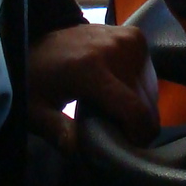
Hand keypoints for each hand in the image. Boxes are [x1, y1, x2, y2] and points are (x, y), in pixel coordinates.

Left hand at [28, 23, 158, 149]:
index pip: (133, 108)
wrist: (39, 39)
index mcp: (90, 69)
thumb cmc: (37, 79)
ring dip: (139, 105)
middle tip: (113, 126)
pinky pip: (149, 74)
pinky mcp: (134, 35)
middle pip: (144, 102)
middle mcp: (114, 49)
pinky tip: (119, 88)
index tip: (130, 145)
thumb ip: (56, 130)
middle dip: (135, 122)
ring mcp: (127, 39)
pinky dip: (139, 87)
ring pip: (150, 90)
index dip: (139, 134)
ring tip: (114, 107)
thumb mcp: (35, 109)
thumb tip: (75, 149)